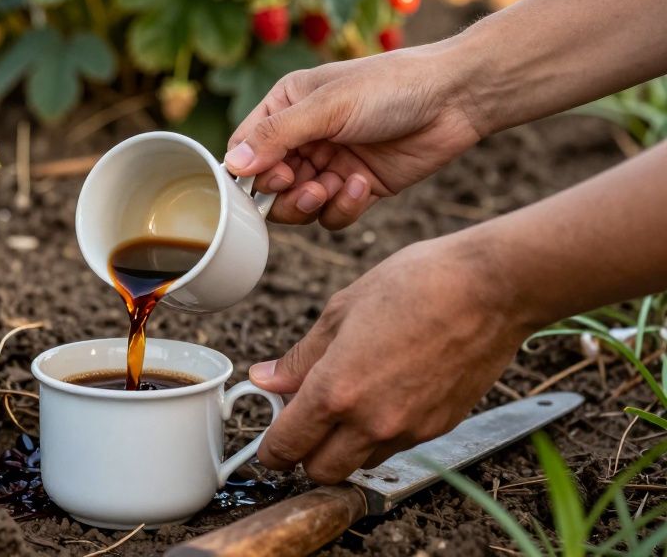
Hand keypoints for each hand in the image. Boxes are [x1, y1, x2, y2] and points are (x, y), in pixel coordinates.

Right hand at [225, 45, 487, 228]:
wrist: (456, 98)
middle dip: (283, 193)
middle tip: (307, 185)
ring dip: (311, 204)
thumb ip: (277, 136)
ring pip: (297, 206)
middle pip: (267, 186)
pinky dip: (344, 208)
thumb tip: (232, 166)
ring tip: (333, 186)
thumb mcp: (327, 107)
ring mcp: (331, 164)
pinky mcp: (359, 188)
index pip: (245, 148)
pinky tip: (363, 186)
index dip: (249, 172)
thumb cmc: (390, 87)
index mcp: (287, 106)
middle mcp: (304, 137)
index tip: (269, 178)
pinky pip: (333, 215)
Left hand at [247, 235, 539, 483]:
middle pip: (322, 472)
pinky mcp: (440, 428)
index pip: (288, 447)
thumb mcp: (341, 311)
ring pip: (361, 462)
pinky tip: (384, 395)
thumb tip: (267, 378)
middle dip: (305, 455)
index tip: (269, 444)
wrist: (491, 289)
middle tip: (303, 422)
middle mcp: (371, 422)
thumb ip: (300, 357)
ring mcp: (409, 430)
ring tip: (348, 403)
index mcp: (336, 391)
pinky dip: (381, 434)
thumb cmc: (416, 285)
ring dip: (345, 447)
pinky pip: (397, 447)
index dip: (272, 450)